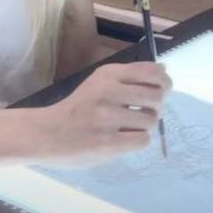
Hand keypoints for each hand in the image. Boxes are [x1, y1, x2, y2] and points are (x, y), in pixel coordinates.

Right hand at [36, 60, 171, 166]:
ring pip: (151, 120)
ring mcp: (107, 117)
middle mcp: (108, 91)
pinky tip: (123, 140)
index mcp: (108, 74)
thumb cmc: (78, 109)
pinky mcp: (107, 142)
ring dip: (145, 127)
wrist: (48, 133)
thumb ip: (130, 77)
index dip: (163, 83)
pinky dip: (138, 141)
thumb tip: (164, 70)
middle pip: (157, 97)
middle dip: (156, 108)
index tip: (160, 91)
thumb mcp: (100, 83)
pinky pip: (143, 140)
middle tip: (142, 114)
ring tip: (128, 129)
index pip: (152, 71)